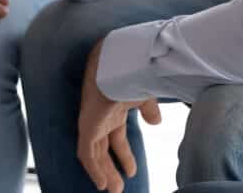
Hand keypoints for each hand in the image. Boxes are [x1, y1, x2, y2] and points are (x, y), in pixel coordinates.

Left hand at [77, 40, 161, 192]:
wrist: (119, 62)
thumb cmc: (131, 73)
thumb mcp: (144, 96)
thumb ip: (148, 109)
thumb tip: (156, 122)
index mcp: (114, 110)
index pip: (117, 137)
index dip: (124, 155)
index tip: (132, 171)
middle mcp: (102, 117)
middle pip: (104, 148)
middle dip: (111, 168)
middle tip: (119, 187)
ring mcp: (93, 121)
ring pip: (94, 154)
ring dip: (103, 172)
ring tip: (113, 190)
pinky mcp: (87, 125)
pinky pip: (85, 153)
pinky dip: (93, 168)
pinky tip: (101, 183)